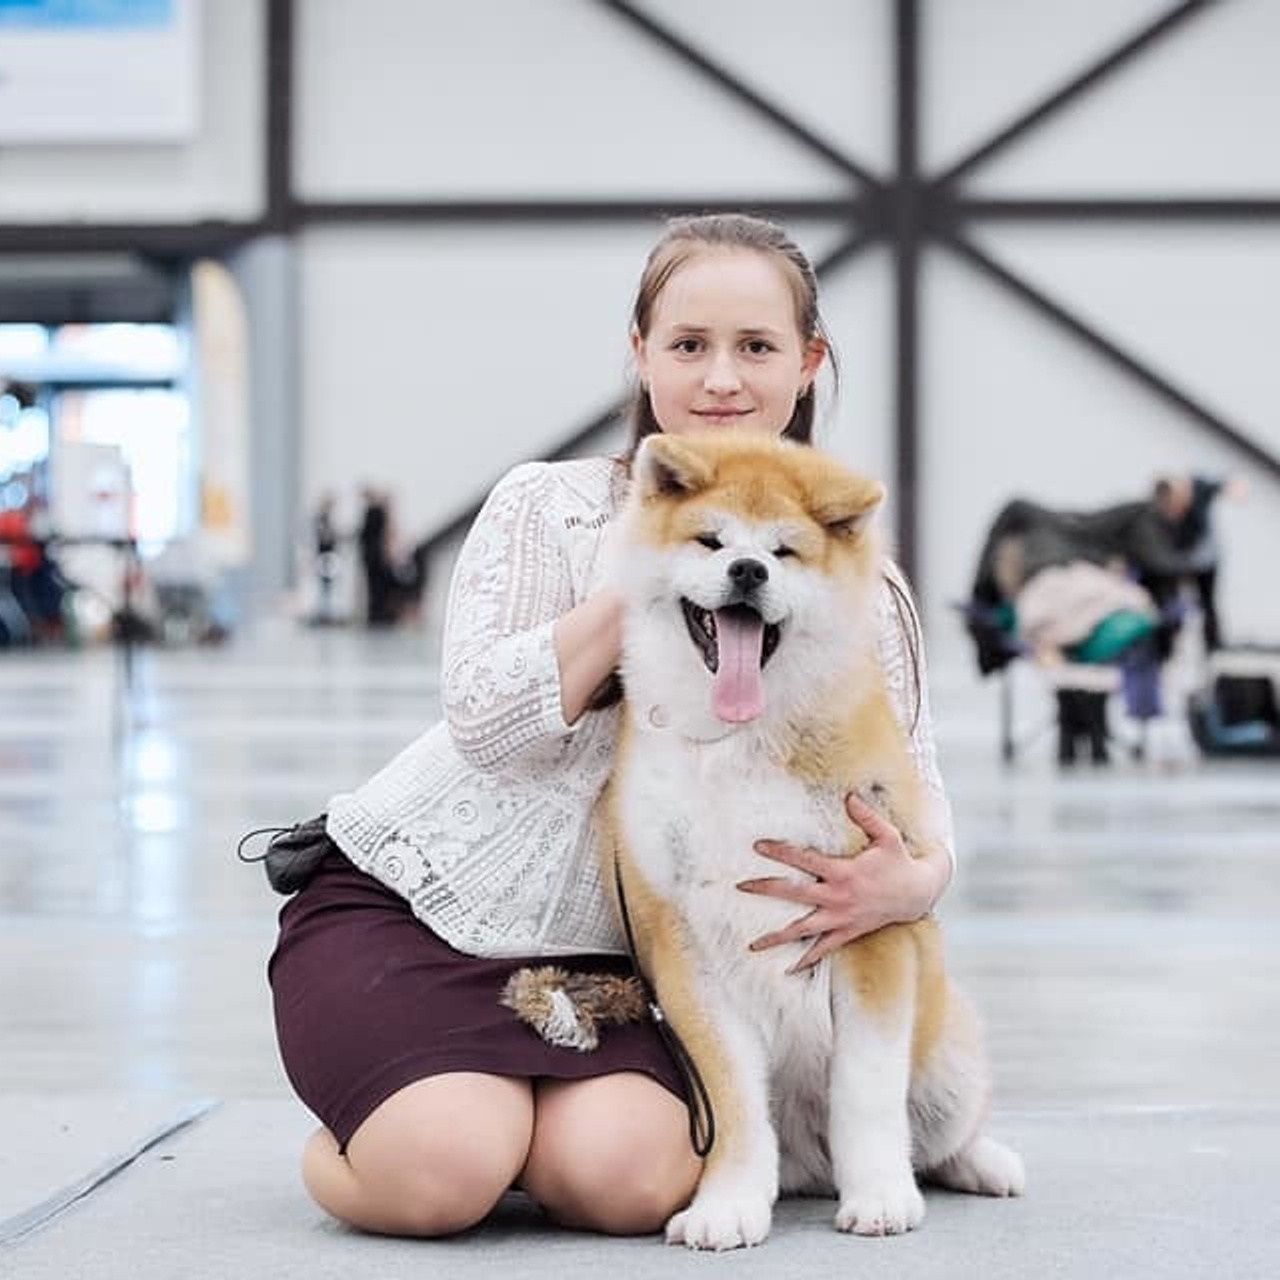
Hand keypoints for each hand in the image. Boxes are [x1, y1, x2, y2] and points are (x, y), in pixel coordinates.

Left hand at [737, 793, 947, 971]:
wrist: (917, 894)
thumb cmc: (899, 862)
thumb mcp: (888, 835)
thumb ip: (867, 816)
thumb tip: (849, 796)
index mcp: (844, 872)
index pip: (805, 860)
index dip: (780, 852)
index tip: (758, 846)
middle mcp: (839, 897)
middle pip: (795, 894)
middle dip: (767, 889)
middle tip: (741, 886)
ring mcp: (842, 918)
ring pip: (804, 929)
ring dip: (778, 937)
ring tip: (754, 944)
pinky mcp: (848, 932)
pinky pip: (824, 949)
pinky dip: (807, 960)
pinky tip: (789, 969)